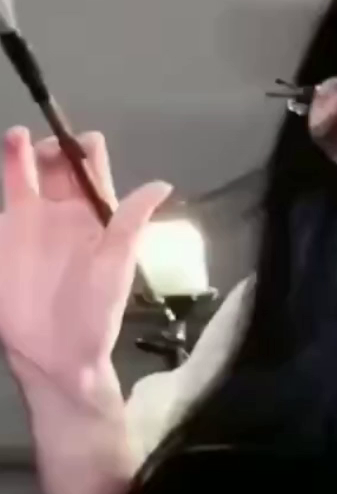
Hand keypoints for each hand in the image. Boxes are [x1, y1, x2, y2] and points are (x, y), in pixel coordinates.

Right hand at [0, 126, 172, 402]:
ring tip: (17, 139)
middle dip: (52, 144)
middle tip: (46, 150)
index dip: (85, 150)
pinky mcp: (4, 235)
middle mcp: (62, 212)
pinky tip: (0, 164)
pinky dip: (0, 178)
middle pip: (55, 162)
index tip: (79, 149)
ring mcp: (30, 222)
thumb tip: (162, 184)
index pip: (91, 168)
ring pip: (23, 172)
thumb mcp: (118, 266)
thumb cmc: (94, 313)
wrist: (55, 354)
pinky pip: (1, 199)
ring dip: (19, 150)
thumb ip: (132, 222)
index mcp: (95, 216)